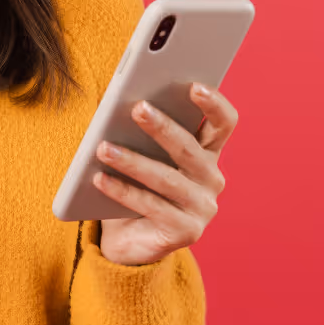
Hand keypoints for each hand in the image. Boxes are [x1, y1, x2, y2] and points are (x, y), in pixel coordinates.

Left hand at [89, 83, 238, 265]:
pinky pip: (151, 207)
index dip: (214, 104)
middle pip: (190, 148)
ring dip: (133, 161)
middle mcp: (212, 179)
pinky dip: (122, 191)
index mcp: (208, 152)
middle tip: (137, 108)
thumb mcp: (141, 153)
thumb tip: (125, 103)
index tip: (194, 85)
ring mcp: (203, 208)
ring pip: (167, 178)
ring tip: (103, 147)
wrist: (128, 239)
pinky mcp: (187, 232)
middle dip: (162, 127)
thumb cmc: (135, 185)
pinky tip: (99, 178)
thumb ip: (142, 130)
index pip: (224, 123)